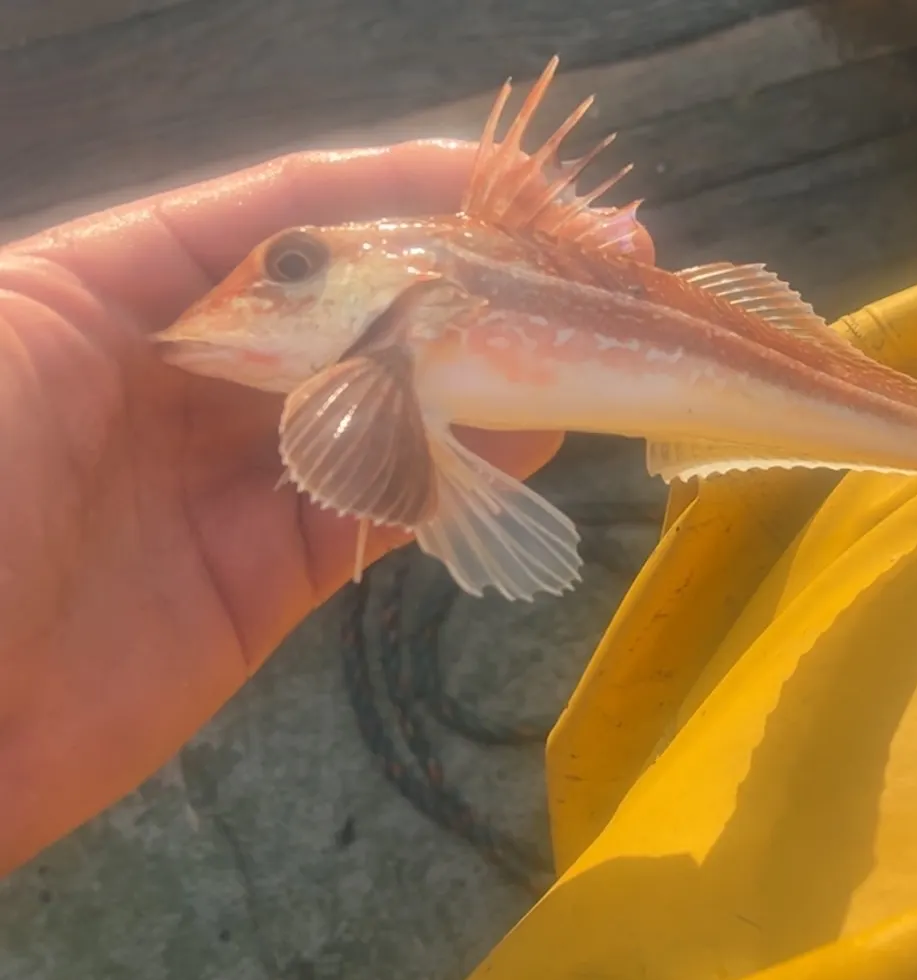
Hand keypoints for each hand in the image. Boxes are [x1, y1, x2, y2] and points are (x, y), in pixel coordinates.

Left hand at [0, 140, 563, 873]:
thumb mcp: (34, 336)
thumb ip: (177, 282)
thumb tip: (327, 257)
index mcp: (112, 294)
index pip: (283, 217)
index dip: (402, 190)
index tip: (515, 185)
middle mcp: (185, 377)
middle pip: (351, 311)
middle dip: (466, 281)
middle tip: (585, 264)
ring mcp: (229, 483)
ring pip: (381, 413)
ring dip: (480, 378)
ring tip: (579, 342)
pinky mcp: (264, 580)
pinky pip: (376, 511)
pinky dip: (453, 475)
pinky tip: (528, 437)